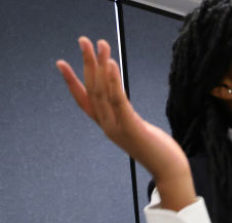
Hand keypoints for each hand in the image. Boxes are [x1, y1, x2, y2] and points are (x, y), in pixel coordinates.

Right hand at [57, 38, 194, 210]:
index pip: (84, 101)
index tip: (61, 63)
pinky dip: (113, 82)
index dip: (71, 82)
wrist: (170, 173)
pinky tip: (112, 65)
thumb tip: (124, 106)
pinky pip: (119, 101)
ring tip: (101, 45)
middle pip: (92, 89)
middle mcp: (108, 126)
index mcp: (108, 126)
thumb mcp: (138, 131)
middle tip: (84, 40)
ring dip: (100, 65)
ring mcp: (118, 127)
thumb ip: (128, 118)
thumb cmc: (159, 151)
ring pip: (102, 92)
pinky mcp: (132, 127)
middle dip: (87, 63)